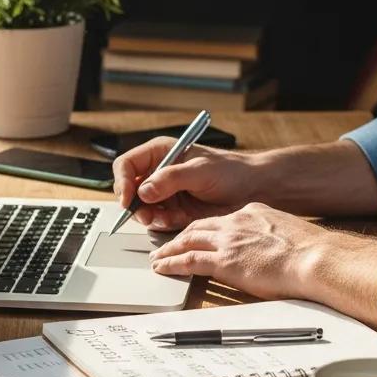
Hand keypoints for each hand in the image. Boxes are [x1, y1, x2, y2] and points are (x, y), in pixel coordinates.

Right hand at [112, 136, 257, 230]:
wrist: (253, 190)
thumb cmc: (231, 171)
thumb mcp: (200, 171)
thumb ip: (170, 179)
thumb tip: (144, 191)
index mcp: (160, 153)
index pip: (127, 165)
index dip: (122, 182)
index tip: (128, 200)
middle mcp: (158, 172)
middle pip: (129, 189)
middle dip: (135, 204)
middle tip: (146, 215)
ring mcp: (165, 192)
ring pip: (141, 208)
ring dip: (150, 216)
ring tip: (167, 217)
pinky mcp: (173, 210)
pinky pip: (157, 220)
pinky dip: (163, 223)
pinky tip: (178, 218)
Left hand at [148, 202, 376, 329]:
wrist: (315, 258)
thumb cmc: (311, 252)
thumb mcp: (287, 232)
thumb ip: (272, 236)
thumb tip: (272, 249)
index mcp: (251, 212)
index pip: (219, 219)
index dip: (203, 227)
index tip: (195, 234)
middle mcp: (235, 222)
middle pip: (198, 226)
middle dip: (180, 236)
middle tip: (167, 244)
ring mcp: (227, 241)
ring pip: (188, 241)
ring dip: (170, 249)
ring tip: (159, 257)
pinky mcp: (224, 262)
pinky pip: (189, 261)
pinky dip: (172, 263)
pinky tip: (163, 268)